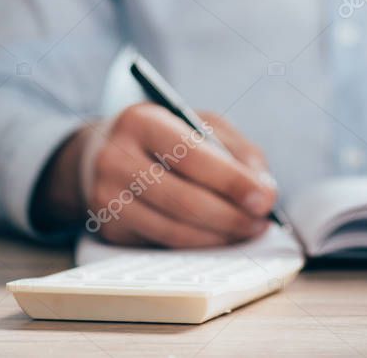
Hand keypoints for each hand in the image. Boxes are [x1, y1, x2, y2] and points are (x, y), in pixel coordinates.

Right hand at [32, 103, 275, 247]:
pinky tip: (219, 237)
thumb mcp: (198, 124)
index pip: (192, 156)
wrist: (100, 152)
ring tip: (248, 230)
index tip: (266, 198)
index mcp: (142, 122)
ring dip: (219, 236)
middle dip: (231, 216)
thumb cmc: (163, 136)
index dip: (232, 181)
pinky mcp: (108, 228)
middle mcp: (116, 159)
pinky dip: (198, 245)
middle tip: (262, 221)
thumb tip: (263, 189)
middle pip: (182, 199)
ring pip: (173, 230)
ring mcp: (106, 197)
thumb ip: (236, 150)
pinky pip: (162, 244)